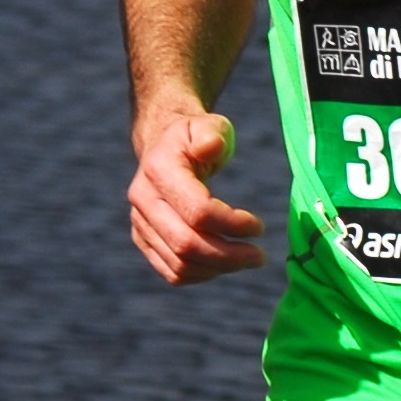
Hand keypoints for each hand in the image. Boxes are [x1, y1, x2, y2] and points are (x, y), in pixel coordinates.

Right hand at [127, 108, 263, 283]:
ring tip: (247, 259)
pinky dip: (203, 274)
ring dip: (219, 268)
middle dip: (229, 256)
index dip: (232, 224)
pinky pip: (173, 272)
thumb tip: (211, 147)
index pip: (197, 211)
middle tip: (260, 256)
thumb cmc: (196, 137)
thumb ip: (212, 133)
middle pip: (186, 245)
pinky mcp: (143, 240)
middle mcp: (142, 200)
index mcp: (159, 170)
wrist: (165, 148)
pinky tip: (224, 263)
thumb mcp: (210, 125)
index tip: (259, 227)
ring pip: (180, 265)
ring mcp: (140, 223)